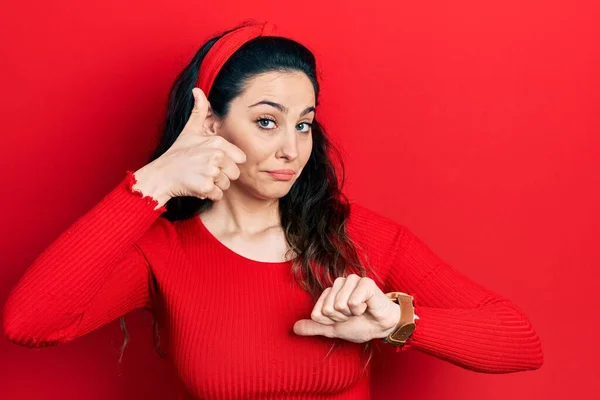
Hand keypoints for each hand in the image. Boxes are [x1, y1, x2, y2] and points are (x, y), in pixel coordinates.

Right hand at [134, 87, 246, 202]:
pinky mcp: (205, 187)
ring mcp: (210, 172)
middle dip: (223, 176)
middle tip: (205, 171)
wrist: (160, 175)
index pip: (240, 158)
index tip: (214, 161)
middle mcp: (216, 156)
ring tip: (200, 178)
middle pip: (235, 173)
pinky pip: (218, 195)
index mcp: (216, 143)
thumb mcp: (189, 131)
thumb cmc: (177, 155)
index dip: (229, 162)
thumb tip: (198, 90)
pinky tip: (197, 187)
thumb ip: (199, 111)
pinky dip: (208, 195)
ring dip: (215, 186)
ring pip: (227, 185)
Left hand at [293, 274, 401, 343]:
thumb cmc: (360, 324)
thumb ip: (314, 327)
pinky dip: (361, 310)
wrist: (382, 327)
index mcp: (330, 291)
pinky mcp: (365, 282)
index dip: (331, 321)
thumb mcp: (333, 328)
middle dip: (342, 317)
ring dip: (352, 314)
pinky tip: (368, 306)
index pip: (317, 312)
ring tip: (361, 311)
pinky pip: (352, 301)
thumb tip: (294, 328)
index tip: (344, 319)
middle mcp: (339, 283)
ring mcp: (352, 280)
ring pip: (339, 304)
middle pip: (328, 308)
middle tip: (354, 315)